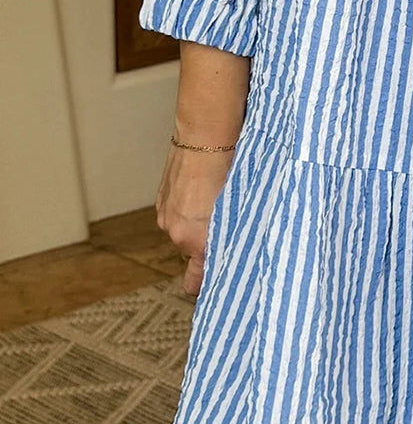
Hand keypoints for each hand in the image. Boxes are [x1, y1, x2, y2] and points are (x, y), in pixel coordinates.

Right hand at [155, 141, 234, 296]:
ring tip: (217, 204)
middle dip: (209, 246)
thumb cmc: (229, 170)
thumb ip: (234, 238)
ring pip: (185, 232)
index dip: (208, 283)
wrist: (206, 134)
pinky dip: (189, 209)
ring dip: (198, 225)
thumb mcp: (239, 210)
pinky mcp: (162, 198)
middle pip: (194, 253)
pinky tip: (204, 193)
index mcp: (195, 241)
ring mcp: (165, 214)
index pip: (197, 279)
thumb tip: (240, 255)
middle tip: (231, 229)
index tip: (220, 289)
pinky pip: (177, 214)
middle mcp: (175, 232)